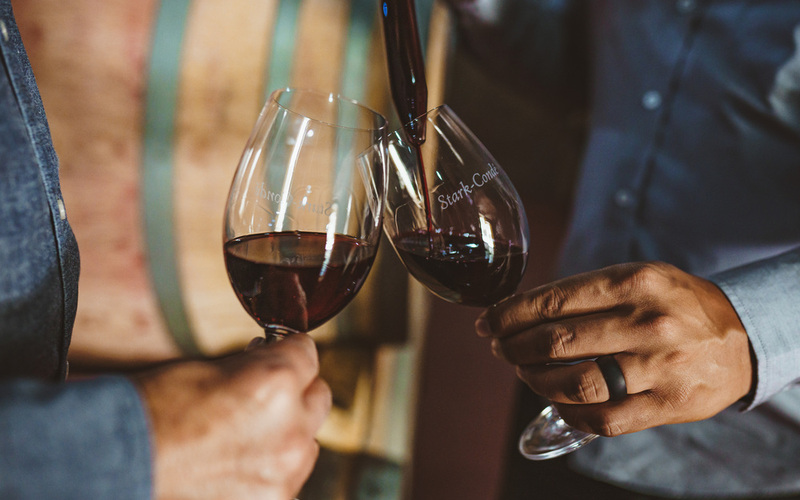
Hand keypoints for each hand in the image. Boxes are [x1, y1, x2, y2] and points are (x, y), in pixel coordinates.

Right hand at [133, 333, 330, 499]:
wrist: (124, 465)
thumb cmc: (156, 411)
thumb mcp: (210, 368)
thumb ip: (254, 364)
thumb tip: (271, 358)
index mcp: (275, 384)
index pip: (308, 352)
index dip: (288, 350)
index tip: (278, 353)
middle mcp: (290, 427)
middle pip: (319, 395)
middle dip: (297, 390)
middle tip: (267, 392)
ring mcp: (285, 470)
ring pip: (310, 440)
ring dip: (290, 431)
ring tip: (250, 433)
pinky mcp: (275, 499)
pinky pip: (291, 475)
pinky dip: (274, 467)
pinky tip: (242, 463)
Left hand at [476, 261, 752, 436]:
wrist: (740, 338)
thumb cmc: (674, 304)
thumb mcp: (639, 278)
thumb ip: (586, 292)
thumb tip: (520, 311)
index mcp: (634, 282)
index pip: (553, 300)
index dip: (510, 314)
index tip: (487, 323)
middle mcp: (647, 322)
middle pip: (555, 342)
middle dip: (513, 347)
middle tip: (500, 349)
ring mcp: (658, 367)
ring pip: (572, 383)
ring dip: (534, 380)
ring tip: (525, 372)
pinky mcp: (667, 405)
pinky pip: (601, 419)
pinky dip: (569, 413)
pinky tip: (559, 403)